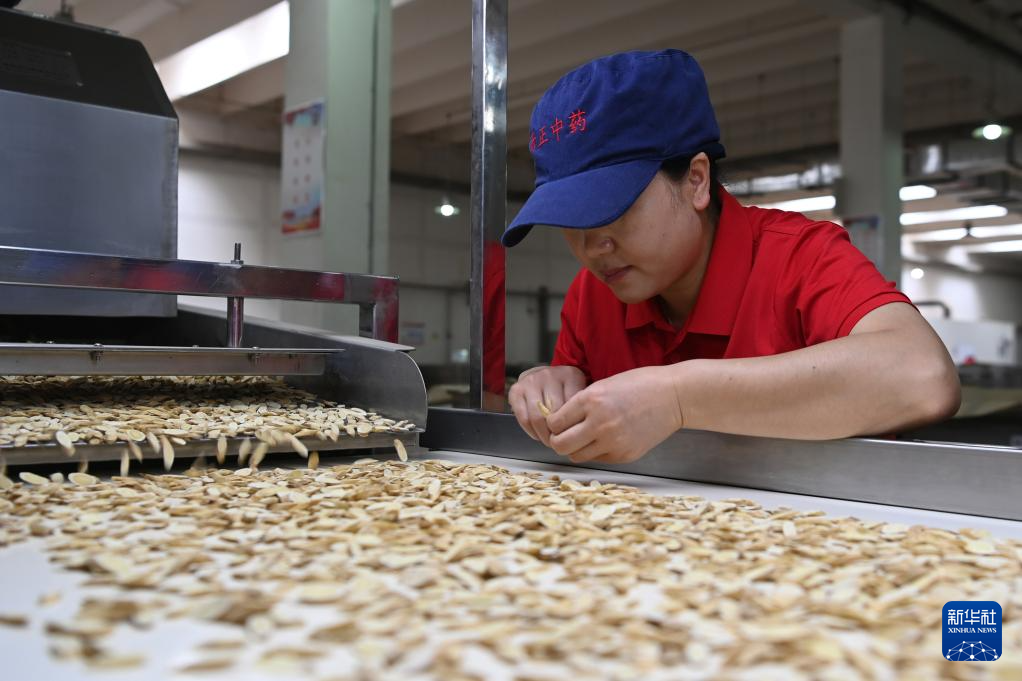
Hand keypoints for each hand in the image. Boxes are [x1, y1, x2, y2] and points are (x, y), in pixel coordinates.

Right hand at [508, 365, 586, 446]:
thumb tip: (583, 431)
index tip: (574, 437)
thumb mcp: (580, 392)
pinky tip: (538, 434)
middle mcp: (549, 375)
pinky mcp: (516, 390)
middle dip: (557, 434)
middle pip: (554, 414)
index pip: (573, 407)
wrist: (544, 375)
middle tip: (561, 443)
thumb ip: (582, 408)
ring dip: (543, 435)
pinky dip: (531, 431)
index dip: (573, 427)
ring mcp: (531, 381)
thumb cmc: (564, 389)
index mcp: (570, 375)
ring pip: (537, 418)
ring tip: (550, 441)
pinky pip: (523, 418)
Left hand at [546, 365, 685, 463]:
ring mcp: (613, 442)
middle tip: (564, 435)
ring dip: (576, 448)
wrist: (674, 396)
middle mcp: (599, 423)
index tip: (558, 422)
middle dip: (558, 440)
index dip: (553, 424)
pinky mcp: (624, 455)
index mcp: (591, 400)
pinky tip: (604, 439)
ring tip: (584, 437)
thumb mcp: (604, 384)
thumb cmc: (641, 384)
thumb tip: (560, 420)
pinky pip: (598, 459)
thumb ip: (581, 403)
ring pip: (576, 456)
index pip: (554, 423)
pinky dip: (596, 452)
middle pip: (560, 445)